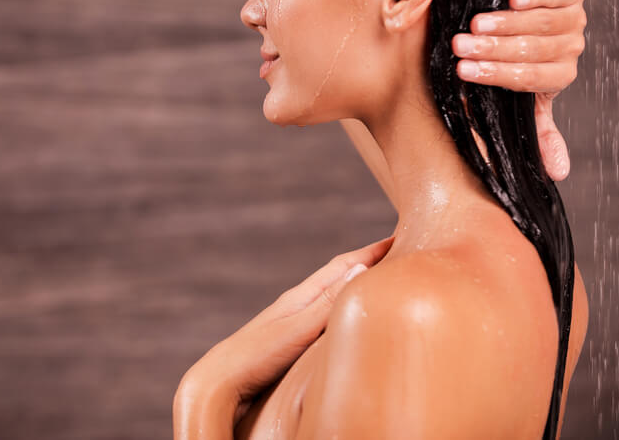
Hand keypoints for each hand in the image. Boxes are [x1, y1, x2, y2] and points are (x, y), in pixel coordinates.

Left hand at [173, 236, 394, 438]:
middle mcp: (298, 303)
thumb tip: (362, 266)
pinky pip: (323, 315)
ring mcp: (292, 321)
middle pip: (338, 274)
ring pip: (330, 294)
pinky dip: (341, 307)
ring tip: (377, 278)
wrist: (218, 382)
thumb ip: (329, 302)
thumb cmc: (255, 355)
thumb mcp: (298, 328)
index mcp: (302, 296)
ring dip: (354, 283)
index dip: (372, 251)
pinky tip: (343, 318)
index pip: (344, 265)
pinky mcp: (287, 340)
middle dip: (367, 261)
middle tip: (396, 251)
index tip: (400, 236)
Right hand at [452, 0, 586, 180]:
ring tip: (474, 23)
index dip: (496, 75)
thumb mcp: (523, 98)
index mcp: (558, 78)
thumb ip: (539, 131)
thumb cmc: (514, 61)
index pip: (528, 79)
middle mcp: (571, 49)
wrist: (522, 17)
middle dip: (493, 49)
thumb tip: (557, 174)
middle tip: (460, 46)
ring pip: (543, 23)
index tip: (463, 71)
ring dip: (507, 24)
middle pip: (533, 50)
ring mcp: (574, 19)